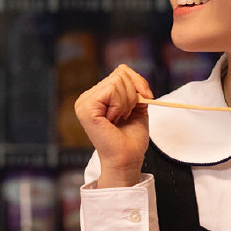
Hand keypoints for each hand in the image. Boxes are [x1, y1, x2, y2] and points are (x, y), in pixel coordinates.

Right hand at [72, 63, 152, 186]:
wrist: (126, 159)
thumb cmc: (130, 139)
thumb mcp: (137, 107)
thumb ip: (135, 89)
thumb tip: (137, 79)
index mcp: (96, 97)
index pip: (120, 71)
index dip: (138, 82)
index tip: (146, 99)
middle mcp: (86, 98)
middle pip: (120, 74)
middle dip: (132, 95)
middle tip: (125, 115)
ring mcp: (84, 102)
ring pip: (117, 81)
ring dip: (126, 102)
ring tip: (120, 119)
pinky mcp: (87, 108)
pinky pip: (112, 90)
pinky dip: (120, 105)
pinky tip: (113, 120)